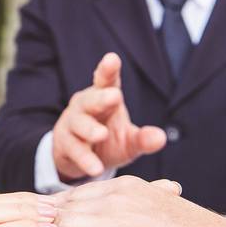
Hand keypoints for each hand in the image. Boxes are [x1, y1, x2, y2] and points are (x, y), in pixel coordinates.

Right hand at [52, 53, 165, 179]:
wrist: (81, 161)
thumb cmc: (109, 141)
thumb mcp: (129, 141)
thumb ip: (143, 139)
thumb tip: (161, 138)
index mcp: (104, 97)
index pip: (106, 80)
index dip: (108, 70)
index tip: (112, 59)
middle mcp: (86, 105)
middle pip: (91, 99)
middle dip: (101, 97)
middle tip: (114, 96)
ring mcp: (72, 123)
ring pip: (79, 123)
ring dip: (90, 129)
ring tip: (102, 134)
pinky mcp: (64, 143)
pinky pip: (74, 150)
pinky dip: (85, 158)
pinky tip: (95, 168)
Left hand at [55, 176, 225, 226]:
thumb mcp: (164, 219)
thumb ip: (140, 217)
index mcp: (129, 188)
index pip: (79, 195)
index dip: (58, 210)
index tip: (40, 224)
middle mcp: (116, 196)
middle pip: (62, 205)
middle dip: (41, 221)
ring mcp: (110, 218)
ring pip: (58, 223)